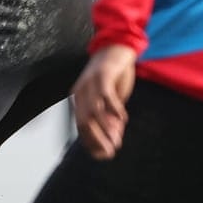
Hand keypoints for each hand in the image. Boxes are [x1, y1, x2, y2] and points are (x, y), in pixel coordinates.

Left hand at [71, 45, 137, 159]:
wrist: (117, 47)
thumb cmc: (114, 75)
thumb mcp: (110, 100)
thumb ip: (110, 117)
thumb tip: (114, 140)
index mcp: (79, 99)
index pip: (80, 127)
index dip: (91, 142)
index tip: (104, 155)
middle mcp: (80, 92)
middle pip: (84, 122)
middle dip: (97, 140)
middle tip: (112, 151)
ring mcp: (90, 84)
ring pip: (93, 112)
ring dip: (105, 129)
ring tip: (116, 139)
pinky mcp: (102, 76)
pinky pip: (106, 97)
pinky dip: (115, 110)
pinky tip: (124, 119)